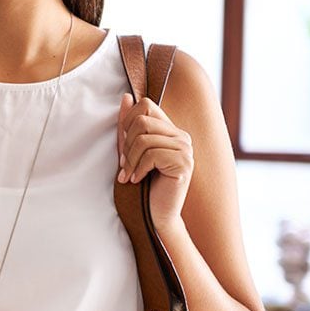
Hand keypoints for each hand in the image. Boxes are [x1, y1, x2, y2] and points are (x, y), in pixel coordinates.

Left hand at [117, 94, 193, 227]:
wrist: (155, 214)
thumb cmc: (141, 183)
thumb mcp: (130, 150)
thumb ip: (128, 125)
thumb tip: (126, 96)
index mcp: (170, 130)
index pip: (146, 104)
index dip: (128, 121)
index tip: (124, 144)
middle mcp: (181, 136)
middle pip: (142, 120)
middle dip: (126, 143)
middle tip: (125, 164)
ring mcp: (186, 149)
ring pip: (144, 138)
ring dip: (130, 159)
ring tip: (130, 174)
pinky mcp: (184, 163)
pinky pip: (152, 155)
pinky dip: (138, 168)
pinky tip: (138, 180)